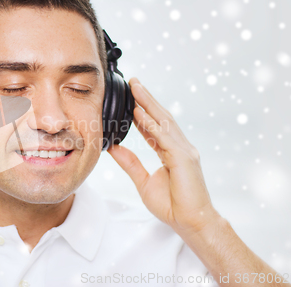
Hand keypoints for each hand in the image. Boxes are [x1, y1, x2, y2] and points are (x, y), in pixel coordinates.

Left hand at [107, 77, 220, 236]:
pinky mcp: (184, 158)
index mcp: (171, 151)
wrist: (190, 222)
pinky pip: (164, 137)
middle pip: (161, 117)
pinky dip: (151, 124)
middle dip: (146, 99)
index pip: (154, 126)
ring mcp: (184, 150)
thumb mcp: (144, 181)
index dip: (142, 111)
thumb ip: (130, 163)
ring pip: (163, 122)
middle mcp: (180, 147)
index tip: (130, 98)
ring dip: (148, 103)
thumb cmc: (172, 205)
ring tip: (135, 88)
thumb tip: (114, 148)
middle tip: (133, 82)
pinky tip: (140, 112)